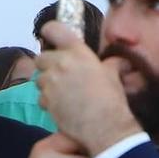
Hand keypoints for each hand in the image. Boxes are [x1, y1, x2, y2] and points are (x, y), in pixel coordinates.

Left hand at [34, 22, 139, 155]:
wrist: (105, 127)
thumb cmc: (112, 100)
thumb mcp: (114, 77)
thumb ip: (111, 64)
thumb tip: (118, 61)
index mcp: (78, 53)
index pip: (53, 29)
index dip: (51, 32)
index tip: (55, 39)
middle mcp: (60, 64)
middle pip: (41, 57)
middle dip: (49, 65)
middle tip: (63, 74)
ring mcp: (50, 82)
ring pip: (40, 78)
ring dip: (49, 84)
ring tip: (65, 93)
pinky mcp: (45, 99)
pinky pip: (41, 96)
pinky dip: (49, 100)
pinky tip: (63, 106)